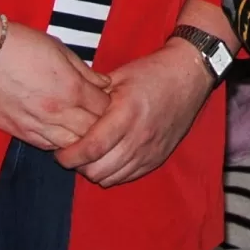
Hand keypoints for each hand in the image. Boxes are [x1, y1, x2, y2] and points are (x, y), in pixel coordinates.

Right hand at [0, 18, 112, 149]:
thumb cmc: (20, 44)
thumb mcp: (60, 50)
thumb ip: (85, 71)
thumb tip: (104, 84)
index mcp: (71, 88)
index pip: (105, 109)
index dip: (111, 106)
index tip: (110, 101)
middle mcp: (57, 112)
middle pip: (92, 132)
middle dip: (100, 126)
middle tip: (100, 119)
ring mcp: (36, 125)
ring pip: (70, 145)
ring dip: (79, 139)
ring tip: (82, 130)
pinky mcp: (17, 132)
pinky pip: (45, 146)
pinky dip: (58, 143)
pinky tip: (62, 135)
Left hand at [54, 42, 217, 186]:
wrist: (189, 75)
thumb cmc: (152, 72)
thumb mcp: (118, 78)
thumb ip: (92, 99)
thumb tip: (67, 114)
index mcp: (126, 113)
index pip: (91, 148)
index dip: (70, 156)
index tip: (60, 152)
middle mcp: (139, 136)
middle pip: (99, 169)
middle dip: (79, 166)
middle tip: (72, 154)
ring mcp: (151, 149)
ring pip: (112, 177)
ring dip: (95, 171)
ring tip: (90, 157)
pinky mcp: (158, 156)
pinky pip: (129, 177)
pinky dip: (114, 173)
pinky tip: (109, 159)